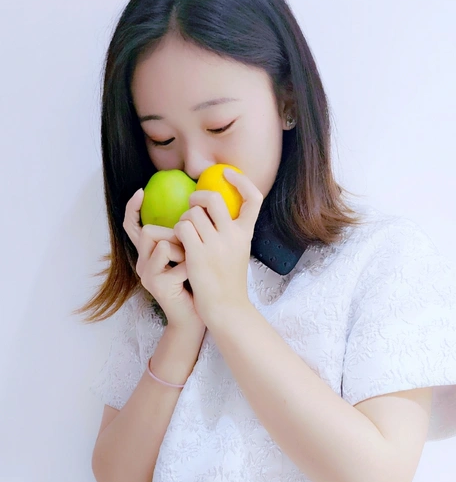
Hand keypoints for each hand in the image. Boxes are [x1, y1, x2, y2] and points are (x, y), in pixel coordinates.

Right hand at [123, 188, 205, 331]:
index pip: (132, 226)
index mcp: (148, 255)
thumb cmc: (196, 283)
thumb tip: (194, 208)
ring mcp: (147, 275)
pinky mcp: (158, 285)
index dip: (132, 208)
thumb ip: (184, 236)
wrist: (199, 315)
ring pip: (163, 244)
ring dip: (184, 252)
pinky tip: (194, 278)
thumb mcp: (189, 256)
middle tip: (189, 253)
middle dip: (175, 237)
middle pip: (148, 231)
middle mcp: (142, 264)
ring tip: (191, 267)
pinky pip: (178, 261)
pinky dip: (190, 266)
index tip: (141, 191)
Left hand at [173, 169, 262, 326]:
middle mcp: (233, 235)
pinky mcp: (198, 254)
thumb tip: (216, 211)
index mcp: (245, 233)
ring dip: (184, 220)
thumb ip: (231, 232)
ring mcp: (216, 244)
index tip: (228, 173)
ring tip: (185, 235)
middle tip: (192, 206)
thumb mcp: (238, 253)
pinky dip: (177, 232)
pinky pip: (181, 227)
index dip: (241, 181)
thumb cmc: (228, 282)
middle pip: (214, 198)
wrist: (226, 308)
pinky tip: (180, 244)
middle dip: (198, 197)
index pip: (253, 198)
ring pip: (192, 213)